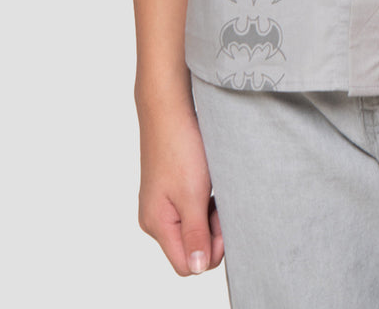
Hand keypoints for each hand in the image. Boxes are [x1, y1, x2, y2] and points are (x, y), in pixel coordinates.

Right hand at [137, 104, 223, 276]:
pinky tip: (210, 184)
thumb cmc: (180, 147)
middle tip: (222, 204)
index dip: (208, 252)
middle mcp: (155, 218)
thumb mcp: (192, 195)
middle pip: (190, 247)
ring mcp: (162, 203)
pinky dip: (204, 202)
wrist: (169, 108)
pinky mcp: (169, 189)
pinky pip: (190, 209)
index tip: (223, 225)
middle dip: (212, 232)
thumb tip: (196, 268)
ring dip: (210, 216)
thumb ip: (195, 235)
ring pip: (193, 227)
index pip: (185, 264)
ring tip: (216, 190)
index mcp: (157, 224)